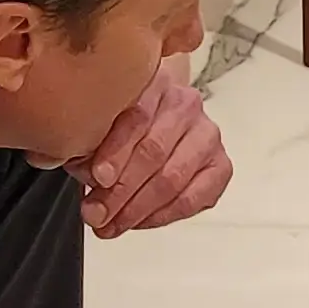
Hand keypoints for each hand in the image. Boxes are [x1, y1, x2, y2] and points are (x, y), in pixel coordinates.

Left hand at [79, 65, 230, 236]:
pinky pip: (192, 199)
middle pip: (154, 151)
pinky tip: (139, 221)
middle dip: (120, 190)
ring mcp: (207, 135)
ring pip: (172, 178)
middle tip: (96, 213)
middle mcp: (186, 104)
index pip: (137, 116)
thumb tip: (89, 176)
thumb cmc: (121, 126)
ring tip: (111, 224)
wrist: (157, 125)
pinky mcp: (220, 166)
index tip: (97, 178)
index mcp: (154, 83)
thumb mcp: (98, 126)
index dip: (115, 151)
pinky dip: (161, 216)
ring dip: (137, 209)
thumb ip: (88, 145)